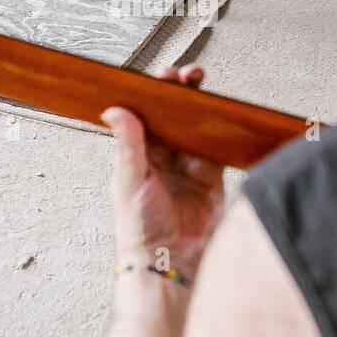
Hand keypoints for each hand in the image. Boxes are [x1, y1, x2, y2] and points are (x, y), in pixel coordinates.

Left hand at [101, 65, 225, 285]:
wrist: (172, 261)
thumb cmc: (141, 229)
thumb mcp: (130, 180)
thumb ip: (129, 144)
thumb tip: (114, 110)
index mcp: (136, 156)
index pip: (145, 115)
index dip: (155, 94)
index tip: (164, 76)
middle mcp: (162, 159)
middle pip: (172, 116)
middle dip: (181, 93)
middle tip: (188, 75)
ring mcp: (187, 167)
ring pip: (195, 127)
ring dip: (200, 107)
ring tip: (203, 86)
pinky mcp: (210, 178)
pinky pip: (217, 147)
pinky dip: (220, 130)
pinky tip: (222, 115)